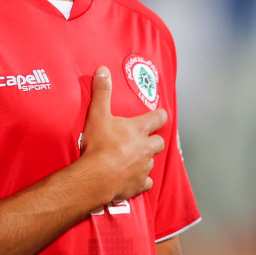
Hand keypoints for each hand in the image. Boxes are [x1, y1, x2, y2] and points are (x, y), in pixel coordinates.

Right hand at [76, 66, 165, 206]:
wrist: (96, 177)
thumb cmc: (99, 145)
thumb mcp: (98, 115)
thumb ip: (102, 93)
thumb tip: (103, 70)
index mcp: (139, 130)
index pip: (159, 118)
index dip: (158, 116)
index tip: (157, 116)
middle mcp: (147, 147)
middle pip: (159, 142)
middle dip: (152, 141)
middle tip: (139, 141)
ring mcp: (145, 167)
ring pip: (151, 162)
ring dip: (144, 160)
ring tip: (129, 160)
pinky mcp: (139, 184)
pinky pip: (145, 182)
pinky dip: (140, 180)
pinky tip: (130, 179)